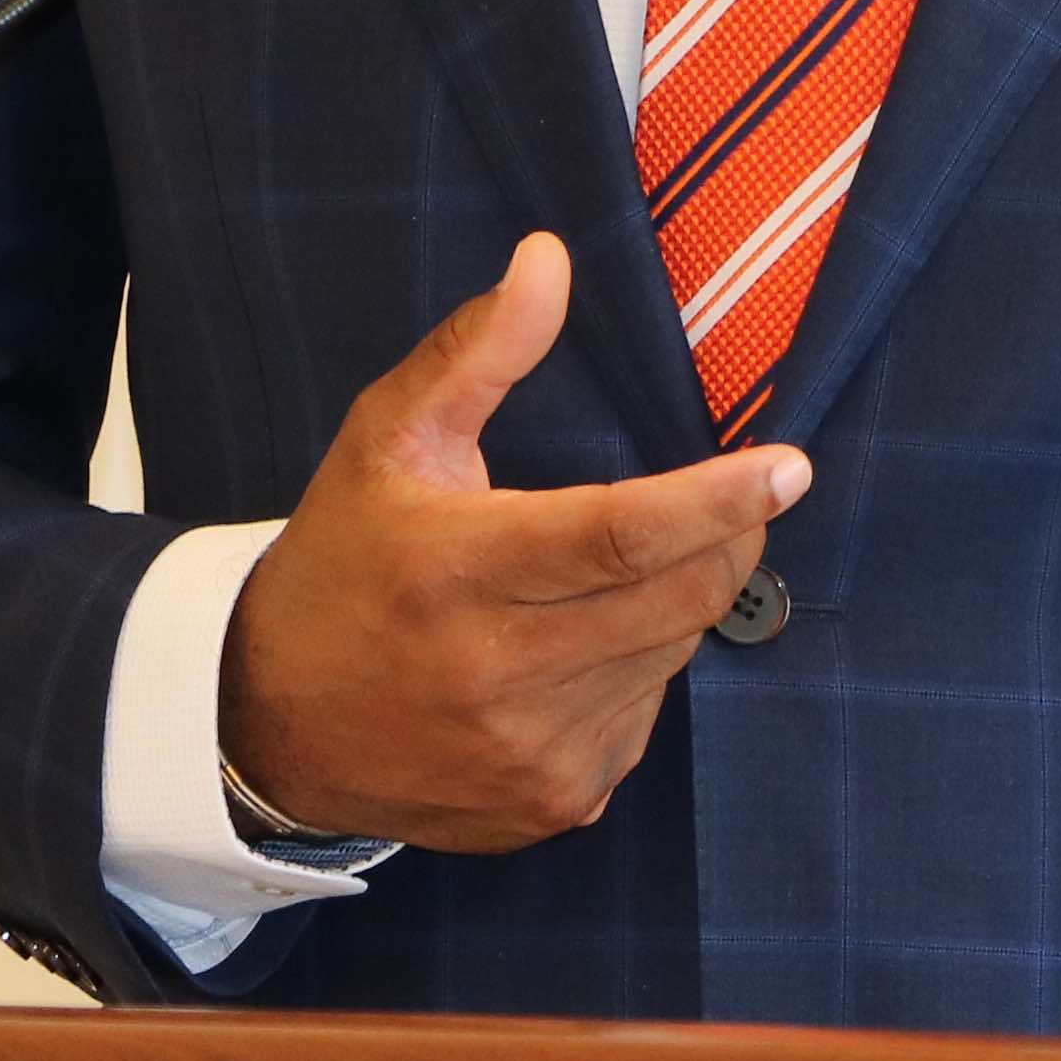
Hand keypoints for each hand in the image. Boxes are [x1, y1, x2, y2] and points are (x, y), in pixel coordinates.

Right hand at [214, 234, 809, 852]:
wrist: (272, 722)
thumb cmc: (345, 559)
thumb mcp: (389, 438)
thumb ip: (480, 349)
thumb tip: (551, 258)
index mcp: (457, 567)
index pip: (619, 534)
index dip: (716, 500)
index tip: (788, 467)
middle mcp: (497, 670)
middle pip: (677, 600)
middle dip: (725, 542)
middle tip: (729, 504)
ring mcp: (532, 751)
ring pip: (670, 657)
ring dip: (670, 607)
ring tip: (600, 582)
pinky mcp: (554, 801)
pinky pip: (644, 719)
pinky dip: (635, 673)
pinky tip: (570, 654)